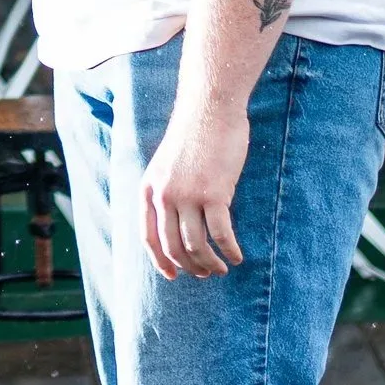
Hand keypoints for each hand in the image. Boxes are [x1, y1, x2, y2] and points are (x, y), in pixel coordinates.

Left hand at [141, 98, 248, 278]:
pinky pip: (221, 235)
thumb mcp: (166, 164)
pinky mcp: (214, 194)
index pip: (148, 236)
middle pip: (172, 246)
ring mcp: (188, 195)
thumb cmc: (194, 136)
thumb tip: (176, 226)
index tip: (172, 275)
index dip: (159, 261)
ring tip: (221, 268)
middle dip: (189, 266)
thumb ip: (166, 191)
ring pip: (196, 246)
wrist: (210, 108)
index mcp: (149, 188)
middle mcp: (164, 195)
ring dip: (209, 263)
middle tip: (204, 273)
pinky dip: (229, 251)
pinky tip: (237, 256)